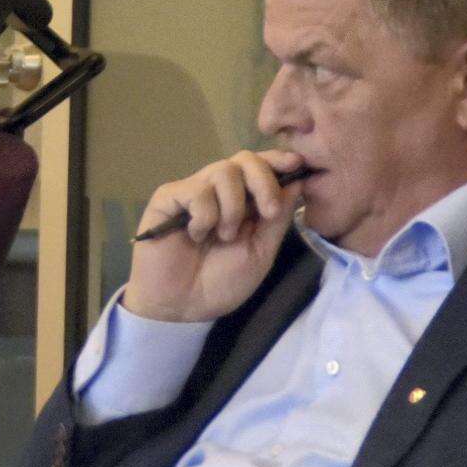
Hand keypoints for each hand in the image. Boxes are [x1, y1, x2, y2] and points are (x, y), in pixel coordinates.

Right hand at [123, 149, 307, 321]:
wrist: (182, 307)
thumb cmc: (221, 283)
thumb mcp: (261, 252)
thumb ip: (278, 219)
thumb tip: (298, 182)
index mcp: (243, 201)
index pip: (261, 166)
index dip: (278, 160)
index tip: (297, 164)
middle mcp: (218, 190)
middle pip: (245, 159)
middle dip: (264, 182)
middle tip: (268, 213)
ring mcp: (193, 191)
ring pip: (223, 171)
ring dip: (233, 208)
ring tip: (224, 236)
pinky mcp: (168, 198)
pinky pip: (197, 191)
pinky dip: (205, 216)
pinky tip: (196, 235)